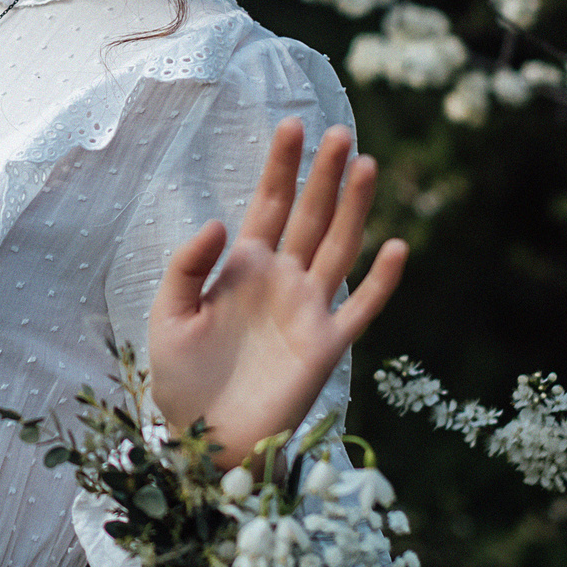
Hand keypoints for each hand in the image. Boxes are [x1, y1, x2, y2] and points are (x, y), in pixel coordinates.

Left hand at [147, 120, 407, 467]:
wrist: (202, 442)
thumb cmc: (181, 379)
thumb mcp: (169, 314)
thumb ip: (188, 266)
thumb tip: (221, 222)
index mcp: (244, 267)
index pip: (269, 204)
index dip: (282, 166)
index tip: (292, 124)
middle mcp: (282, 280)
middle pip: (310, 216)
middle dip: (325, 175)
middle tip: (340, 133)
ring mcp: (308, 310)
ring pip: (339, 248)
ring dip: (355, 209)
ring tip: (367, 166)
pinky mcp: (325, 347)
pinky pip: (360, 309)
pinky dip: (382, 281)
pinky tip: (397, 247)